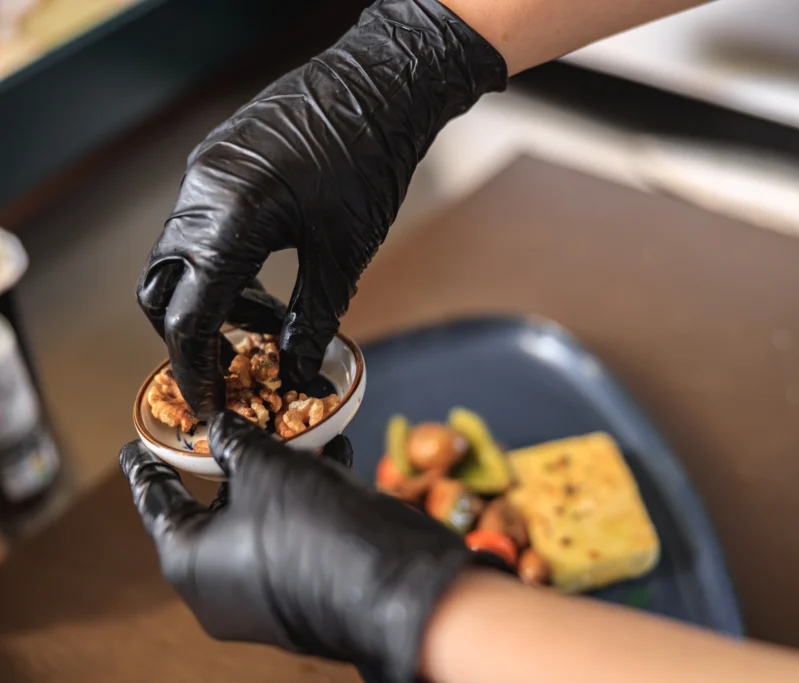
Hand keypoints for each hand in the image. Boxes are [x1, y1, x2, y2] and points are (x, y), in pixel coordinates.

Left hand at [120, 412, 503, 681]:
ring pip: (263, 518)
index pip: (156, 503)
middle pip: (214, 510)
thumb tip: (221, 427)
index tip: (135, 445)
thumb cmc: (311, 527)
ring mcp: (268, 592)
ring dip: (278, 472)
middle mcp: (222, 586)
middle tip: (228, 423)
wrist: (393, 584)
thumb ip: (237, 441)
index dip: (147, 466)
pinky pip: (299, 532)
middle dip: (229, 462)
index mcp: (190, 561)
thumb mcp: (267, 466)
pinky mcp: (311, 589)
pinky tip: (335, 450)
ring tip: (291, 427)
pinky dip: (310, 493)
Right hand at [136, 0, 506, 416]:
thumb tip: (297, 373)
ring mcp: (204, 172)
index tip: (210, 404)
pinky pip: (198, 226)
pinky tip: (267, 276)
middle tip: (242, 359)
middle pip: (164, 288)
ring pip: (180, 257)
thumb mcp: (344, 255)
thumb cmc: (371, 161)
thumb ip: (313, 320)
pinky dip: (222, 263)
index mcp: (229, 218)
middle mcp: (200, 192)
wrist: (382, 85)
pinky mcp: (217, 162)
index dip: (196, 368)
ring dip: (214, 296)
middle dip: (196, 333)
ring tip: (273, 317)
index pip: (190, 315)